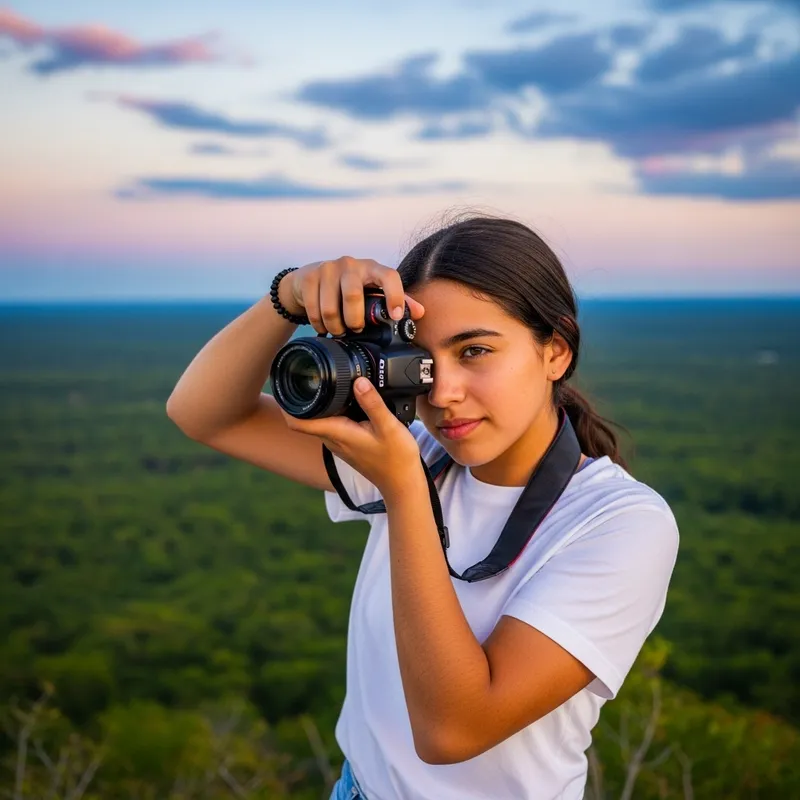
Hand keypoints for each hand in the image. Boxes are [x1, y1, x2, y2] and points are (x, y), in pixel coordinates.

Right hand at [278, 256, 424, 335]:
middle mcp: (350, 265)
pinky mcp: (309, 277)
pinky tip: (323, 327)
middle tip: (355, 330)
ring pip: (331, 307)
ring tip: (338, 331)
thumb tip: (419, 313)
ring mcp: (328, 269)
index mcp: (371, 268)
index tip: (395, 316)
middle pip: (353, 296)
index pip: (389, 276)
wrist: (310, 278)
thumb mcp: (372, 291)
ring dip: (335, 327)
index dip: (395, 296)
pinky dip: (319, 324)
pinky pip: (313, 309)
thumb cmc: (348, 287)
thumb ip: (396, 300)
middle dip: (354, 321)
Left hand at [281, 376, 422, 497]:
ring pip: (320, 421)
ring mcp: (339, 444)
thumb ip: (373, 403)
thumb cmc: (396, 459)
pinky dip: (334, 412)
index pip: (298, 423)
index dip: (287, 406)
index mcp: (337, 433)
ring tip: (327, 384)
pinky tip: (348, 402)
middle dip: (303, 399)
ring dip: (320, 405)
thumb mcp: (389, 427)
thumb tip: (358, 381)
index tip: (286, 388)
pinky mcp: (348, 445)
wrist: (402, 484)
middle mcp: (333, 440)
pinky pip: (333, 425)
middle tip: (307, 377)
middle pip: (306, 419)